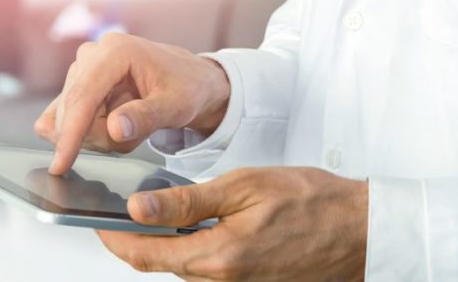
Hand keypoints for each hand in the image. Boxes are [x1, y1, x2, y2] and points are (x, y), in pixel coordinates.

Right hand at [34, 33, 230, 174]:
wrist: (191, 80)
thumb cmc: (187, 88)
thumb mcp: (177, 106)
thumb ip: (146, 117)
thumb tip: (114, 129)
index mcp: (115, 51)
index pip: (81, 97)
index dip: (70, 133)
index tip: (61, 165)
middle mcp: (92, 55)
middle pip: (73, 113)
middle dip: (101, 136)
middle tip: (138, 132)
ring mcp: (81, 70)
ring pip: (70, 121)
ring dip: (100, 135)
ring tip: (134, 124)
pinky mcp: (77, 85)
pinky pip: (68, 120)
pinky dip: (92, 132)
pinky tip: (117, 124)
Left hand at [97, 168, 368, 280]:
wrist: (363, 233)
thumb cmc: (312, 202)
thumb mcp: (244, 187)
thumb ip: (187, 202)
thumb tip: (138, 209)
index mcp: (216, 258)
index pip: (143, 255)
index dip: (112, 238)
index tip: (94, 219)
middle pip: (160, 263)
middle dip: (137, 237)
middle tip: (122, 207)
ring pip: (184, 267)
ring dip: (167, 242)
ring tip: (161, 209)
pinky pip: (209, 270)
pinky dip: (194, 249)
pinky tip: (200, 224)